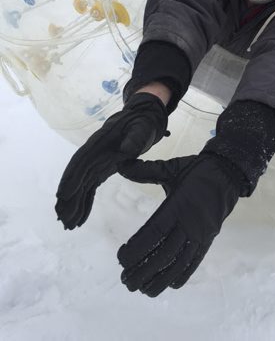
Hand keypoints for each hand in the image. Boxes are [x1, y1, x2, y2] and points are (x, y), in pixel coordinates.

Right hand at [55, 92, 168, 229]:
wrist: (143, 119)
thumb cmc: (142, 123)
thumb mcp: (142, 128)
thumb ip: (135, 138)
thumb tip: (126, 150)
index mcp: (99, 142)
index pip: (81, 161)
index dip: (71, 178)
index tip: (63, 195)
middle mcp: (93, 154)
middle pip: (77, 176)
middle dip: (69, 197)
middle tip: (63, 218)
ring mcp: (96, 162)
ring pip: (81, 185)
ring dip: (74, 204)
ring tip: (68, 224)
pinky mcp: (102, 169)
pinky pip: (90, 187)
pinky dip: (85, 202)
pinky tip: (80, 217)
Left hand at [116, 153, 242, 294]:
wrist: (228, 173)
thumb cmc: (195, 171)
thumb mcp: (170, 167)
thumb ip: (144, 170)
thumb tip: (120, 165)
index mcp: (178, 204)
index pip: (155, 232)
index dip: (137, 248)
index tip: (122, 257)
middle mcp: (190, 223)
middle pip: (165, 254)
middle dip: (143, 270)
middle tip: (126, 280)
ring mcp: (201, 234)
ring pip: (179, 263)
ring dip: (160, 279)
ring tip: (143, 289)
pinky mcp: (208, 239)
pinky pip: (195, 261)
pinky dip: (182, 275)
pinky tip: (169, 285)